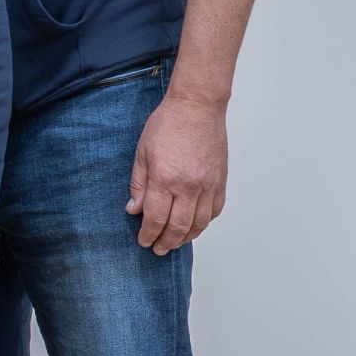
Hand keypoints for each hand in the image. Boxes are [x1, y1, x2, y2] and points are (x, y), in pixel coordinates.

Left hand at [128, 92, 227, 254]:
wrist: (197, 106)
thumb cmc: (168, 124)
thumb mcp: (142, 153)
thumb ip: (139, 184)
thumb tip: (134, 209)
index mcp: (165, 179)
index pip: (155, 219)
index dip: (148, 235)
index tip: (144, 241)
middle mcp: (189, 186)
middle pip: (178, 227)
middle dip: (166, 242)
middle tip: (158, 249)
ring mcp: (208, 185)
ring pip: (199, 224)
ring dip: (186, 238)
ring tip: (175, 242)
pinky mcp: (220, 181)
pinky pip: (215, 210)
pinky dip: (204, 223)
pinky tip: (195, 225)